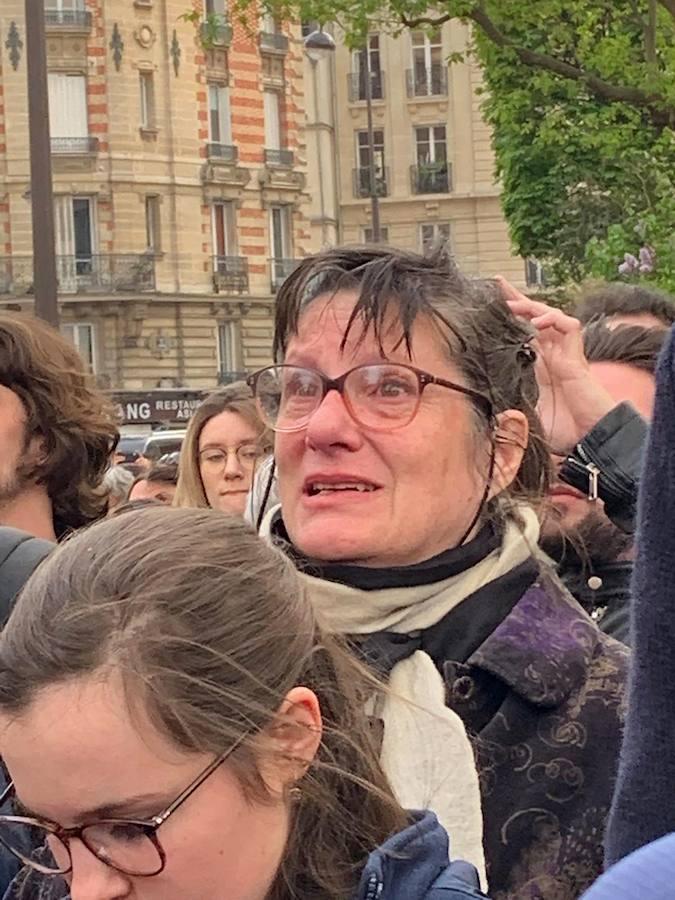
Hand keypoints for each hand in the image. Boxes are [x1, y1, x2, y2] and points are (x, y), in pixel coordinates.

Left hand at [495, 277, 616, 451]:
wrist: (590, 437)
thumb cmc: (564, 430)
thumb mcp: (526, 415)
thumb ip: (508, 407)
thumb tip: (483, 405)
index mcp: (539, 367)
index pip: (521, 334)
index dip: (508, 319)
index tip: (487, 306)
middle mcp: (552, 356)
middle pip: (534, 318)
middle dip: (516, 300)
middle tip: (496, 284)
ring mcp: (565, 354)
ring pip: (549, 317)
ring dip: (530, 307)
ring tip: (510, 303)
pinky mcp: (577, 356)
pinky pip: (568, 326)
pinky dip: (553, 319)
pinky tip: (537, 322)